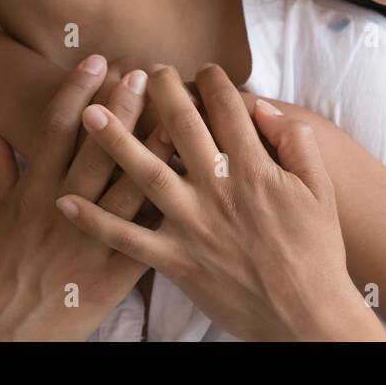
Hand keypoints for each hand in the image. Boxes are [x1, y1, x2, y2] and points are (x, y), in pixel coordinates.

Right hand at [0, 55, 175, 340]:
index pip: (54, 131)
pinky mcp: (110, 277)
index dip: (75, 93)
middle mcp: (59, 211)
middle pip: (96, 152)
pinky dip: (166, 214)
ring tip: (178, 117)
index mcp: (32, 192)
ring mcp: (87, 244)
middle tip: (145, 72)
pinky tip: (191, 188)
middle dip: (121, 110)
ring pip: (127, 190)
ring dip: (153, 152)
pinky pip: (144, 240)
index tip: (96, 60)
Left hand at [55, 64, 385, 340]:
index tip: (201, 69)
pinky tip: (66, 202)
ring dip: (115, 142)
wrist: (306, 315)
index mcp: (255, 169)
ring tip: (89, 112)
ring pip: (146, 174)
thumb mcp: (319, 189)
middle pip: (181, 128)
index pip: (228, 109)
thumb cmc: (317, 251)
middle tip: (141, 70)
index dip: (213, 82)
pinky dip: (95, 221)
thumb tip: (264, 108)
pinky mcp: (177, 261)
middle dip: (160, 93)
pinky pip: (128, 238)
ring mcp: (193, 225)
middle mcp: (218, 190)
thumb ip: (295, 142)